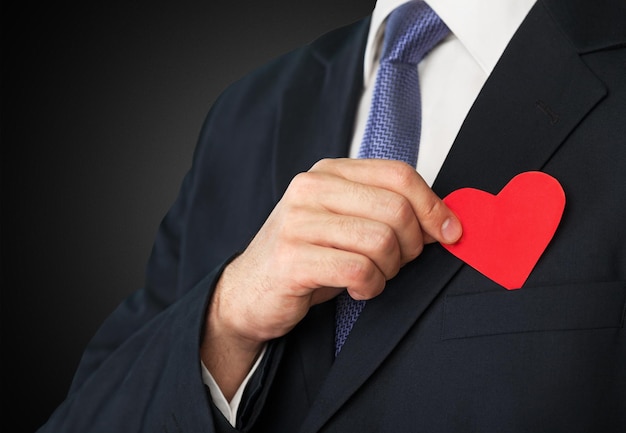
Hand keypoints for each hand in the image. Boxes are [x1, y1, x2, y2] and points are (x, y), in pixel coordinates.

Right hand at [201, 158, 460, 398]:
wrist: (250, 291)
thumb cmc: (307, 256)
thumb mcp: (346, 222)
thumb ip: (386, 211)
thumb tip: (446, 220)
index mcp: (329, 172)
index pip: (399, 174)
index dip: (434, 206)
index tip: (449, 233)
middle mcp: (310, 188)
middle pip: (396, 208)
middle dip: (412, 245)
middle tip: (398, 263)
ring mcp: (298, 221)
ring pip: (381, 240)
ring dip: (389, 270)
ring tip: (372, 276)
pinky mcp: (292, 258)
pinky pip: (359, 270)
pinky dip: (370, 286)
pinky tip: (357, 289)